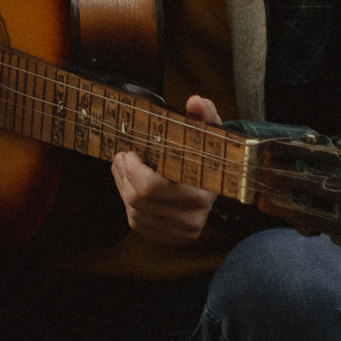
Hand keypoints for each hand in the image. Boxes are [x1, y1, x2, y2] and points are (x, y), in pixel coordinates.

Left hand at [112, 97, 224, 246]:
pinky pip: (137, 224)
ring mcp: (179, 232)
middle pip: (138, 200)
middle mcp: (191, 219)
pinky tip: (129, 187)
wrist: (219, 184)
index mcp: (199, 194)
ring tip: (122, 169)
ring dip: (123, 188)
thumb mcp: (209, 132)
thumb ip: (204, 115)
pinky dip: (128, 204)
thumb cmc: (208, 155)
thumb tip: (195, 101)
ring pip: (134, 212)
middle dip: (124, 176)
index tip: (130, 153)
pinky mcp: (169, 238)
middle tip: (121, 157)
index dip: (133, 170)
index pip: (151, 188)